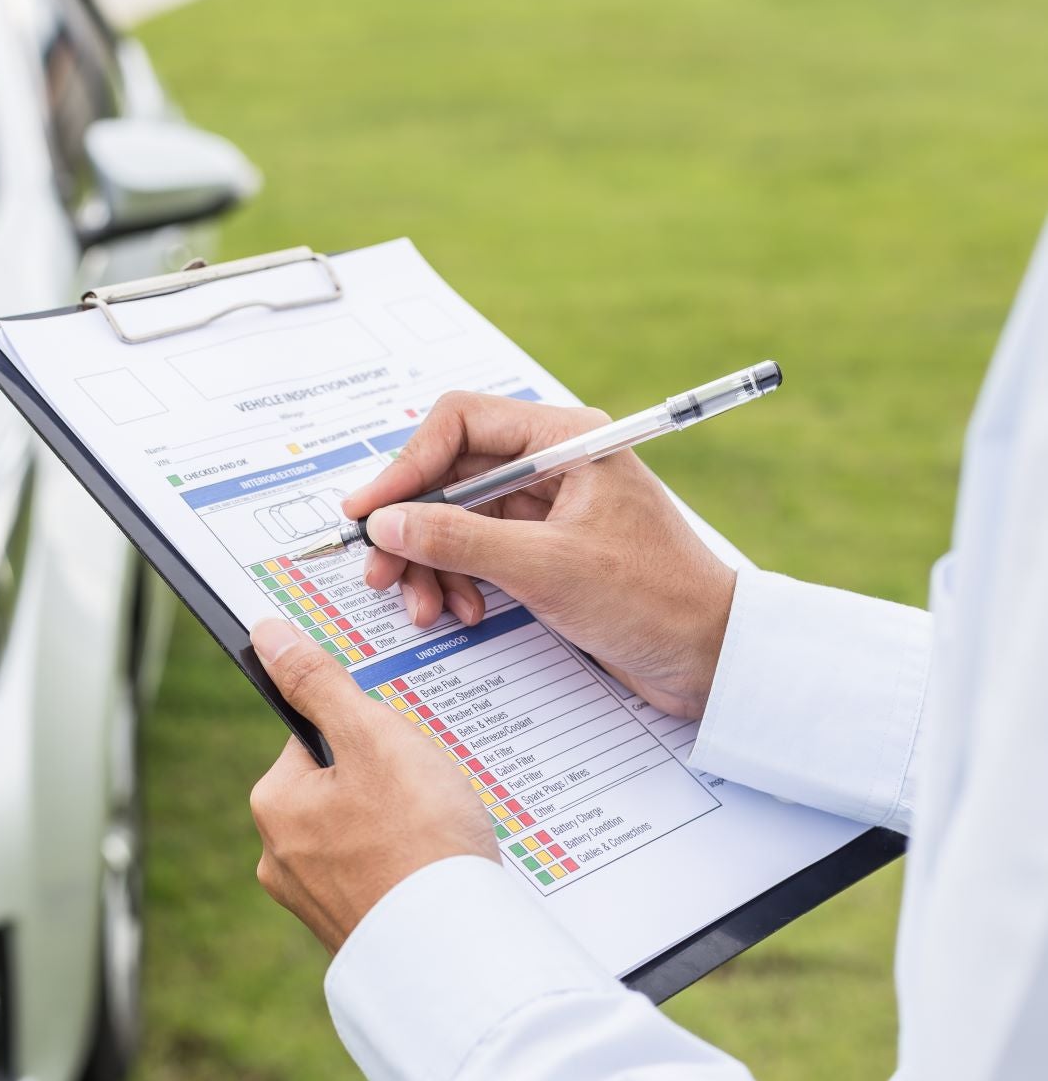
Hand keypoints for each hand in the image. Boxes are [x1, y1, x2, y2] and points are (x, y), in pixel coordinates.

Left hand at [248, 618, 496, 953]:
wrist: (457, 952)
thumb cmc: (418, 837)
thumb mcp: (371, 737)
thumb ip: (318, 683)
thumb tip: (268, 635)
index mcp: (275, 804)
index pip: (317, 735)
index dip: (367, 732)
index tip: (402, 749)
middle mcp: (281, 856)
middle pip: (342, 782)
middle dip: (388, 778)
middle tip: (429, 793)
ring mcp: (316, 899)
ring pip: (364, 828)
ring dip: (402, 821)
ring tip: (439, 831)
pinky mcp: (353, 927)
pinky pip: (381, 872)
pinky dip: (409, 862)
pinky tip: (436, 866)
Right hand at [346, 392, 735, 718]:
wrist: (711, 658)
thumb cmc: (656, 599)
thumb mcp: (547, 568)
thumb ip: (459, 541)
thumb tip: (387, 524)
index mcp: (564, 439)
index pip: (459, 423)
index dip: (406, 465)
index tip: (369, 511)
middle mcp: (550, 463)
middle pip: (447, 474)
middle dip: (410, 526)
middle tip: (380, 571)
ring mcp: (544, 508)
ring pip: (453, 518)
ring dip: (429, 563)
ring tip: (426, 607)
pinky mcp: (541, 548)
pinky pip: (474, 552)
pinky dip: (457, 581)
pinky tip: (462, 612)